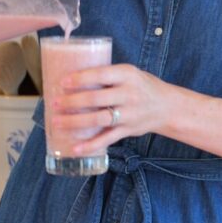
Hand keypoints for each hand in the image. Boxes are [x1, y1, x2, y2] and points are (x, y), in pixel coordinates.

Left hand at [51, 63, 171, 153]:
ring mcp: (129, 114)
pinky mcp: (128, 130)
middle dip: (72, 102)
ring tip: (57, 122)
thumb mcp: (129, 74)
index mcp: (128, 75)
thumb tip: (71, 80)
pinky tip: (75, 148)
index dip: (81, 78)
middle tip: (54, 104)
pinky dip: (90, 146)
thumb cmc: (141, 86)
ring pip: (99, 119)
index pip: (102, 75)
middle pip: (96, 98)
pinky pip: (107, 139)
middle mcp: (130, 94)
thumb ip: (106, 77)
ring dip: (75, 122)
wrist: (167, 106)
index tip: (63, 82)